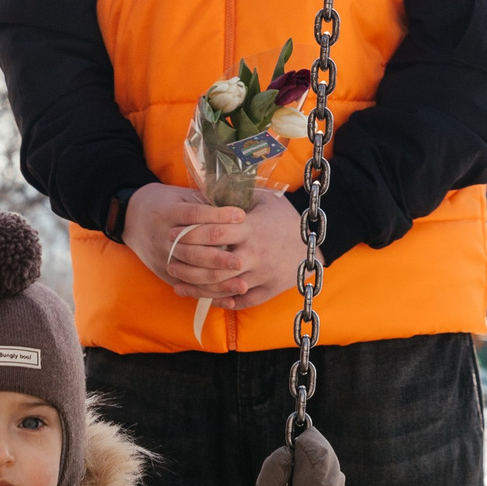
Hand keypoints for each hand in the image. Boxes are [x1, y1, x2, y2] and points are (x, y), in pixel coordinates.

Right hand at [122, 184, 243, 291]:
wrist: (131, 218)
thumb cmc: (163, 203)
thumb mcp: (179, 195)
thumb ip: (203, 201)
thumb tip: (234, 204)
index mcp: (166, 212)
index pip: (194, 215)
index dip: (218, 216)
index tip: (241, 216)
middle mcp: (162, 237)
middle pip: (192, 251)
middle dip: (219, 258)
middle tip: (242, 261)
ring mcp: (162, 258)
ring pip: (192, 273)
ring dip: (218, 282)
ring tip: (243, 284)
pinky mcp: (164, 273)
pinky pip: (189, 287)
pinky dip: (209, 294)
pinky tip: (229, 298)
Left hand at [166, 190, 305, 311]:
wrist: (316, 243)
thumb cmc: (287, 218)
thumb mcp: (266, 199)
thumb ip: (239, 194)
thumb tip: (209, 184)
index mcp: (251, 228)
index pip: (214, 231)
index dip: (189, 233)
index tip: (172, 233)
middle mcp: (255, 253)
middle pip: (214, 261)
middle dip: (188, 261)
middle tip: (169, 258)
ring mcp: (262, 274)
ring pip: (223, 285)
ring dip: (197, 286)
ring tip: (177, 284)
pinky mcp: (270, 290)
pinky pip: (242, 301)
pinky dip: (222, 301)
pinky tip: (205, 298)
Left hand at [249, 427, 348, 485]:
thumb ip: (273, 470)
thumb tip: (286, 451)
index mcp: (309, 465)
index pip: (319, 446)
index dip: (313, 444)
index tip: (302, 441)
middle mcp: (326, 477)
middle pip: (329, 461)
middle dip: (313, 464)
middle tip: (296, 475)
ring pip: (334, 482)